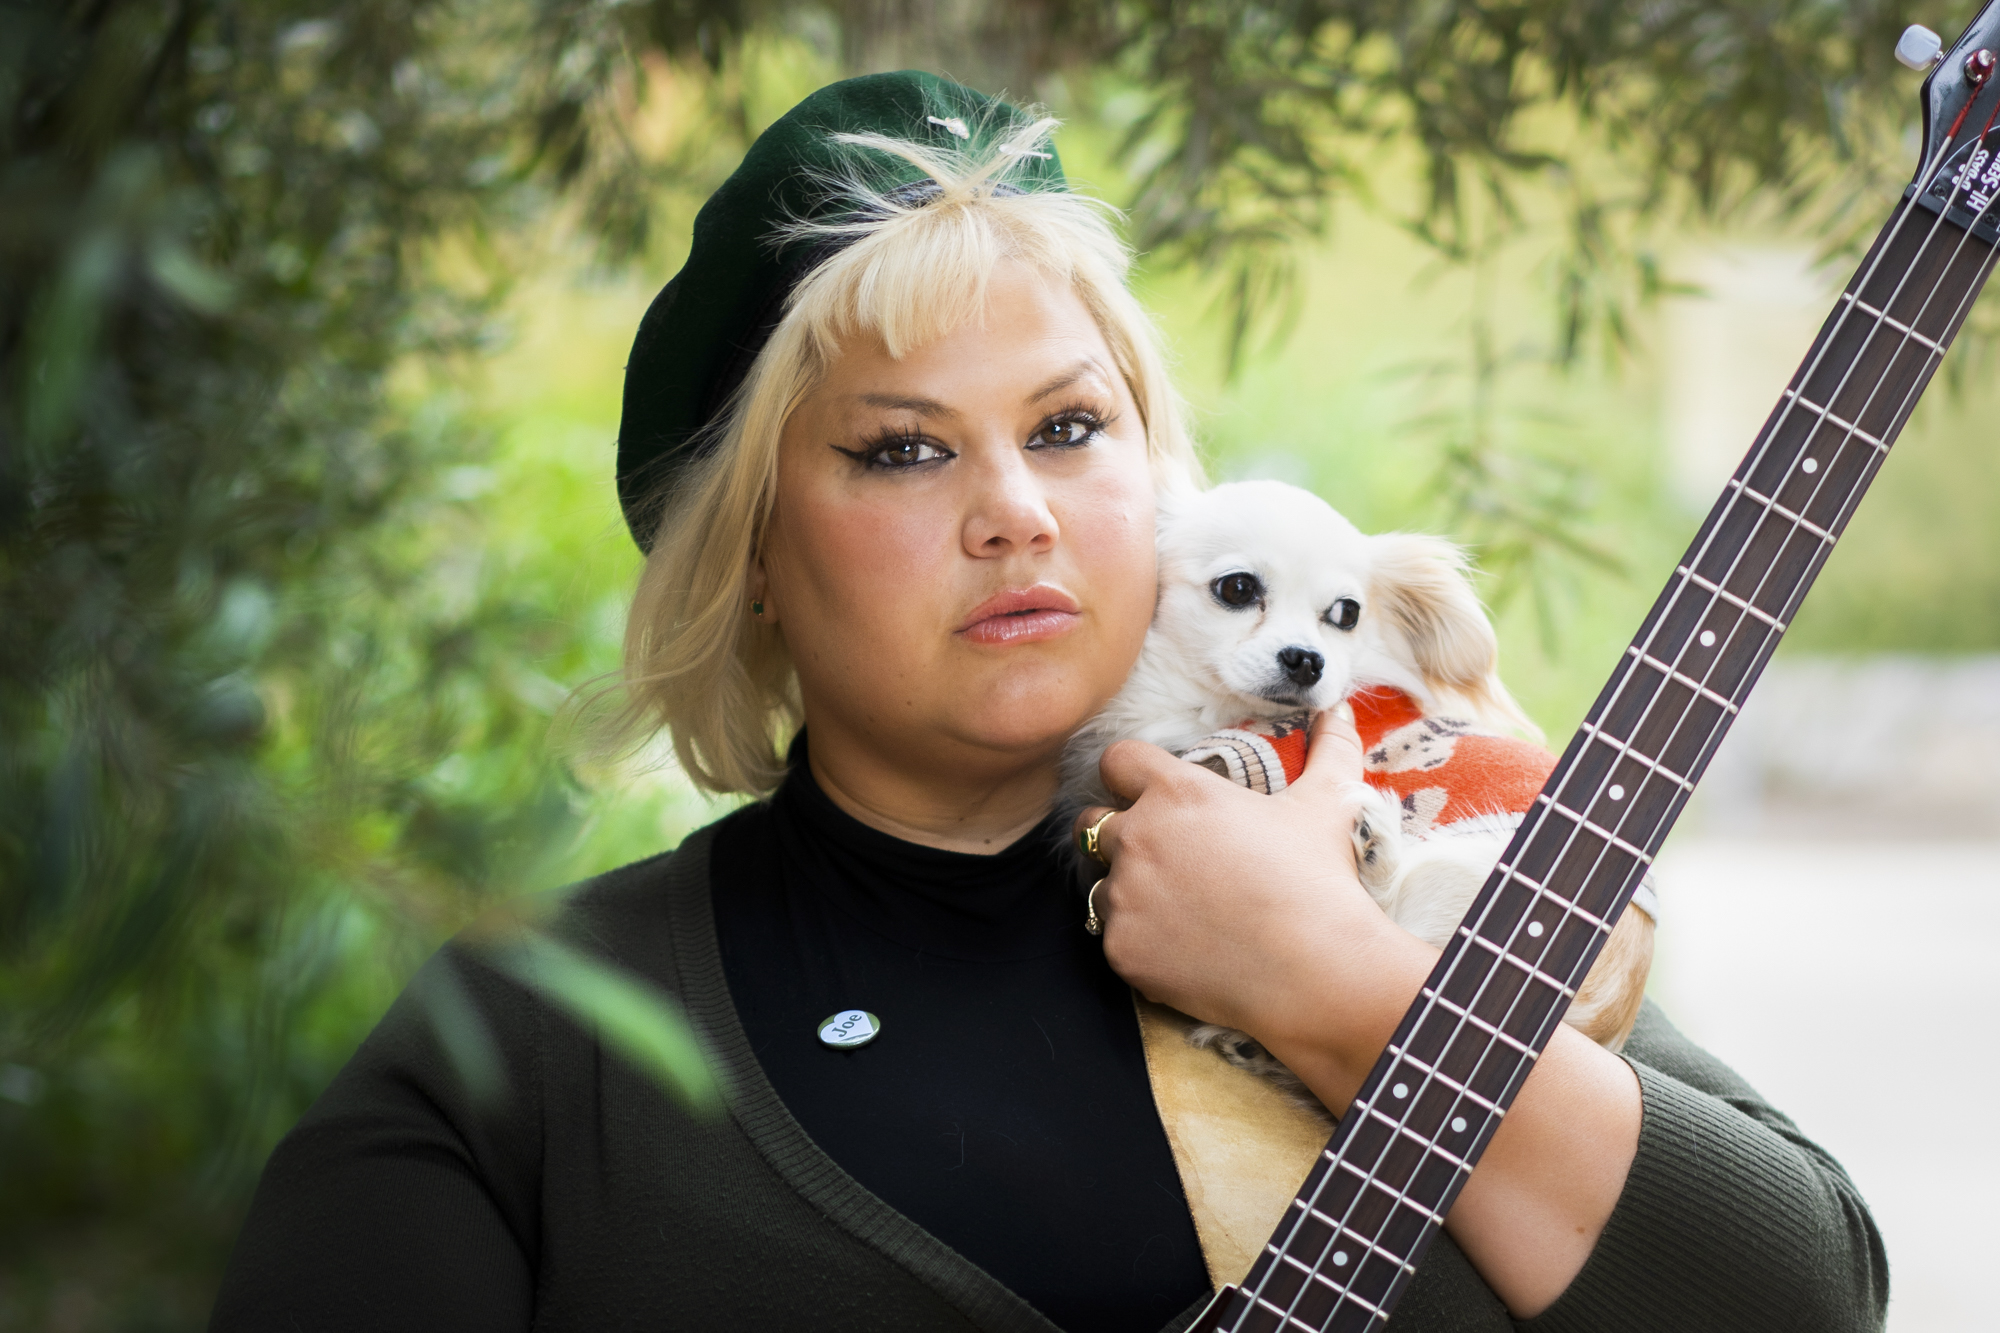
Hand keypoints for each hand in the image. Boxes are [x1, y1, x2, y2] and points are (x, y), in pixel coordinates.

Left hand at [1073, 707, 1437, 1112]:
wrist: (1317, 970)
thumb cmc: (1319, 880)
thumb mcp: (1327, 804)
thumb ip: (1330, 748)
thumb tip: (1340, 709)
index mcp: (1177, 793)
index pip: (1116, 760)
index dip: (1130, 774)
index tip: (1149, 793)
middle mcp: (1137, 837)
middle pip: (1093, 824)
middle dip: (1120, 835)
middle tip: (1168, 859)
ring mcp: (1124, 895)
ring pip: (1102, 884)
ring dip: (1129, 891)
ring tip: (1181, 910)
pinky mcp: (1121, 948)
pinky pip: (1114, 937)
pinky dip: (1141, 942)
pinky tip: (1184, 949)